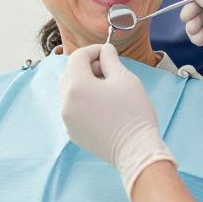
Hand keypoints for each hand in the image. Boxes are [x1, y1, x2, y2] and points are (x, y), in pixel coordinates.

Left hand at [61, 44, 175, 199]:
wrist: (136, 151)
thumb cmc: (133, 113)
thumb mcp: (125, 78)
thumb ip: (110, 60)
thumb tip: (105, 50)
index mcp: (76, 86)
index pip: (77, 57)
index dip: (93, 50)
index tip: (108, 53)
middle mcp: (65, 102)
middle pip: (69, 73)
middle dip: (86, 66)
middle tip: (108, 70)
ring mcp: (67, 119)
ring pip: (69, 92)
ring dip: (84, 84)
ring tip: (106, 88)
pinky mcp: (72, 132)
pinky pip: (73, 109)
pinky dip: (83, 101)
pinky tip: (103, 106)